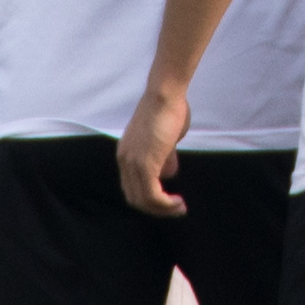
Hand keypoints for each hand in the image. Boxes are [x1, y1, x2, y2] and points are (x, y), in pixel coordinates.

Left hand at [118, 87, 192, 217]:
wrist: (165, 95)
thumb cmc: (168, 110)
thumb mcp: (166, 139)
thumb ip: (165, 156)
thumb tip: (169, 173)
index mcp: (126, 154)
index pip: (132, 187)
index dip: (149, 198)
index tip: (168, 201)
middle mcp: (125, 161)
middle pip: (135, 198)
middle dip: (156, 209)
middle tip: (175, 209)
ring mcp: (133, 163)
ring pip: (144, 200)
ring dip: (163, 209)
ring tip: (180, 208)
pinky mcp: (145, 165)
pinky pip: (152, 195)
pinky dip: (165, 204)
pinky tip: (177, 202)